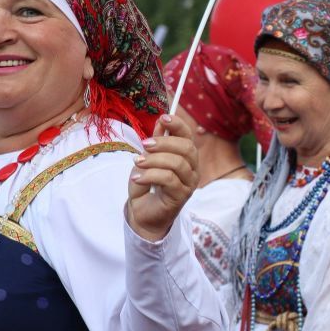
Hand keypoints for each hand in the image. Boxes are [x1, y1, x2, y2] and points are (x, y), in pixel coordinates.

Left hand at [127, 112, 198, 240]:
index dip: (178, 125)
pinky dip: (150, 175)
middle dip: (163, 143)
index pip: (188, 137)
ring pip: (177, 163)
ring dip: (154, 160)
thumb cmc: (147, 185)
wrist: (143, 212)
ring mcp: (189, 183)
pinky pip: (169, 179)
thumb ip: (155, 143)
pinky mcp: (181, 196)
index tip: (163, 118)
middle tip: (144, 145)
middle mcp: (192, 169)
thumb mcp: (147, 159)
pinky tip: (137, 178)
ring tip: (137, 163)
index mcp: (186, 157)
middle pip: (187, 148)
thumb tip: (161, 122)